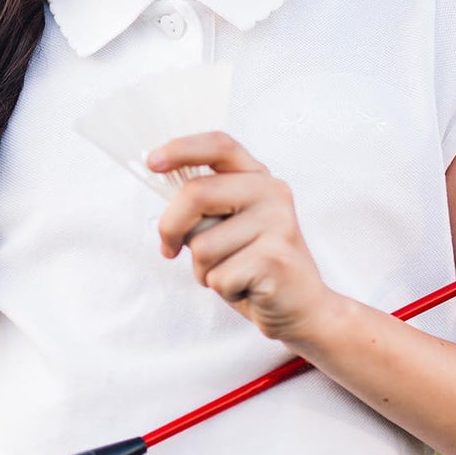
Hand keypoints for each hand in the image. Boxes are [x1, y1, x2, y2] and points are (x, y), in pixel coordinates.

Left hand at [151, 132, 338, 343]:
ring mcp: (277, 225)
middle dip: (170, 227)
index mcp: (259, 179)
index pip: (219, 146)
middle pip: (196, 194)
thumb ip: (206, 208)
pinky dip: (223, 290)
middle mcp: (272, 194)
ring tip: (232, 274)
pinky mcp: (274, 259)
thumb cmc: (258, 268)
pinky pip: (219, 277)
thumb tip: (166, 196)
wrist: (303, 308)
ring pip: (203, 246)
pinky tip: (247, 288)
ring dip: (204, 270)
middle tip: (169, 248)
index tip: (152, 163)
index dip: (182, 149)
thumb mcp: (230, 228)